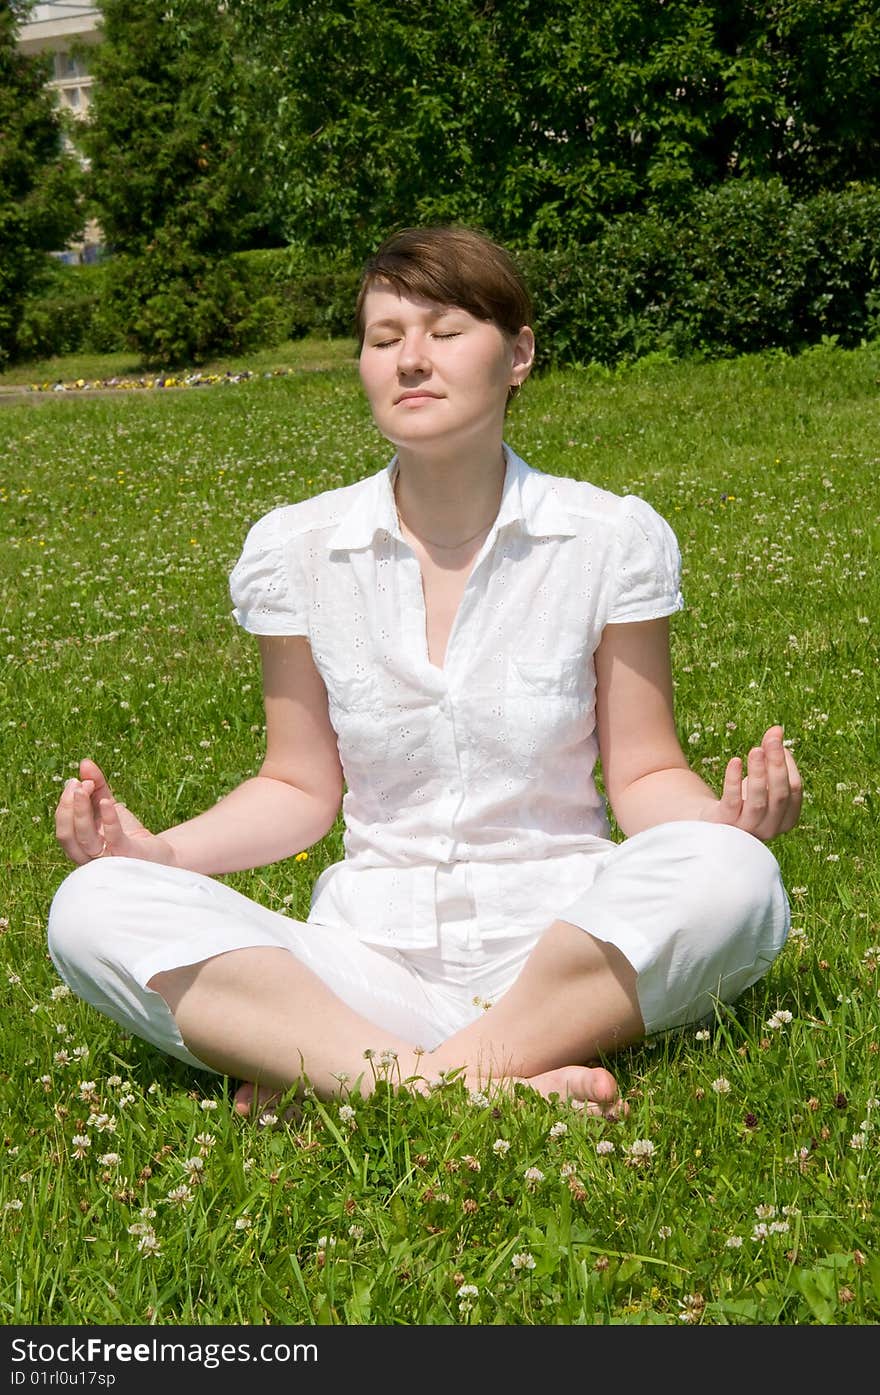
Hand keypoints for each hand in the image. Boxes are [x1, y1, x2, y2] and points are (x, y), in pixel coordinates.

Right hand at [55, 758, 175, 866]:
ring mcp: (107, 858)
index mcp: (80, 845)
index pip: (63, 826)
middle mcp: (88, 855)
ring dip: (81, 811)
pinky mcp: (127, 855)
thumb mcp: (110, 806)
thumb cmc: (128, 832)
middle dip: (68, 807)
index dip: (65, 803)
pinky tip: (107, 801)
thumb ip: (97, 786)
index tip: (75, 781)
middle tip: (77, 783)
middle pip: (67, 834)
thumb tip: (85, 762)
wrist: (158, 854)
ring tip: (85, 786)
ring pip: (84, 838)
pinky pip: (114, 838)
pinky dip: (109, 818)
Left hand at [708, 725, 801, 840]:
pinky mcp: (726, 823)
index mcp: (786, 818)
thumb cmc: (744, 797)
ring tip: (755, 750)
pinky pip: (732, 801)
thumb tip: (777, 729)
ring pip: (758, 800)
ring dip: (758, 773)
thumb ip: (771, 755)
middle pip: (779, 794)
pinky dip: (734, 780)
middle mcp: (770, 828)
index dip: (787, 763)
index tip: (776, 740)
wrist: (714, 820)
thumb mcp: (761, 778)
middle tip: (772, 739)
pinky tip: (735, 761)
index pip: (795, 788)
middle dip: (777, 764)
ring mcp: (748, 828)